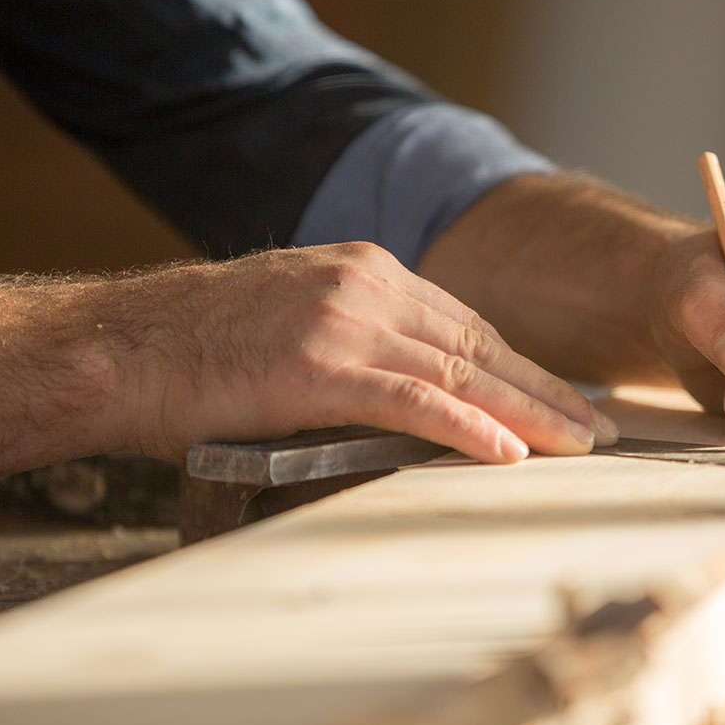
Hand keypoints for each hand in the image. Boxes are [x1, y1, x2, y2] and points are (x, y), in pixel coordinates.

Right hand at [130, 243, 617, 461]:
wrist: (124, 345)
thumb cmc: (204, 346)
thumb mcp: (299, 319)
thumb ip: (364, 339)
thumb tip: (419, 385)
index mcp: (369, 272)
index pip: (468, 325)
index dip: (523, 367)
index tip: (565, 398)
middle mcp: (368, 287)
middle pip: (481, 345)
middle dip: (547, 390)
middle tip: (599, 427)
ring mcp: (345, 323)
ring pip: (462, 371)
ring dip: (529, 412)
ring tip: (578, 445)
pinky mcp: (319, 367)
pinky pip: (413, 400)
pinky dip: (468, 427)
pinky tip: (508, 452)